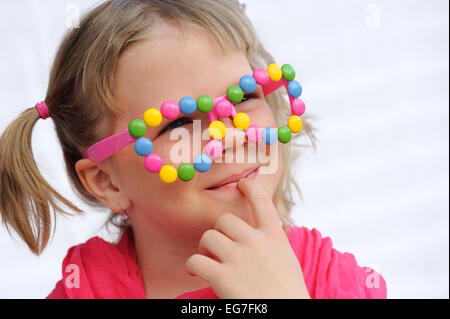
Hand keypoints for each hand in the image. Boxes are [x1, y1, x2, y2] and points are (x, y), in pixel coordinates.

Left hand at [185, 178, 310, 298]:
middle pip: (224, 220)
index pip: (262, 202)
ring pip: (208, 237)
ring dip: (205, 248)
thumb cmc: (287, 293)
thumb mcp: (286, 260)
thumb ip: (272, 243)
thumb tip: (259, 233)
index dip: (251, 189)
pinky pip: (196, 260)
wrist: (288, 316)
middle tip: (219, 248)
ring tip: (209, 261)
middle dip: (219, 232)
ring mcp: (239, 258)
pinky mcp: (223, 276)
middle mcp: (256, 242)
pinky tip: (196, 272)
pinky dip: (192, 266)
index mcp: (275, 237)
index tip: (243, 183)